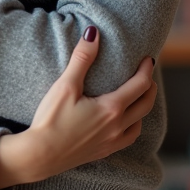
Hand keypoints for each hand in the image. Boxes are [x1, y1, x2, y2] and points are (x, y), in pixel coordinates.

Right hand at [0, 27, 156, 188]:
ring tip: (138, 96)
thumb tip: (94, 33)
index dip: (146, 70)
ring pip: (139, 123)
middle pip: (145, 104)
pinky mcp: (103, 152)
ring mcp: (112, 142)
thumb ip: (82, 58)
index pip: (140, 85)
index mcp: (112, 108)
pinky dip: (133, 126)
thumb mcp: (66, 86)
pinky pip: (128, 139)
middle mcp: (117, 126)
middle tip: (147, 74)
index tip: (148, 59)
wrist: (40, 155)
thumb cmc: (51, 120)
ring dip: (143, 107)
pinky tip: (124, 123)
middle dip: (150, 87)